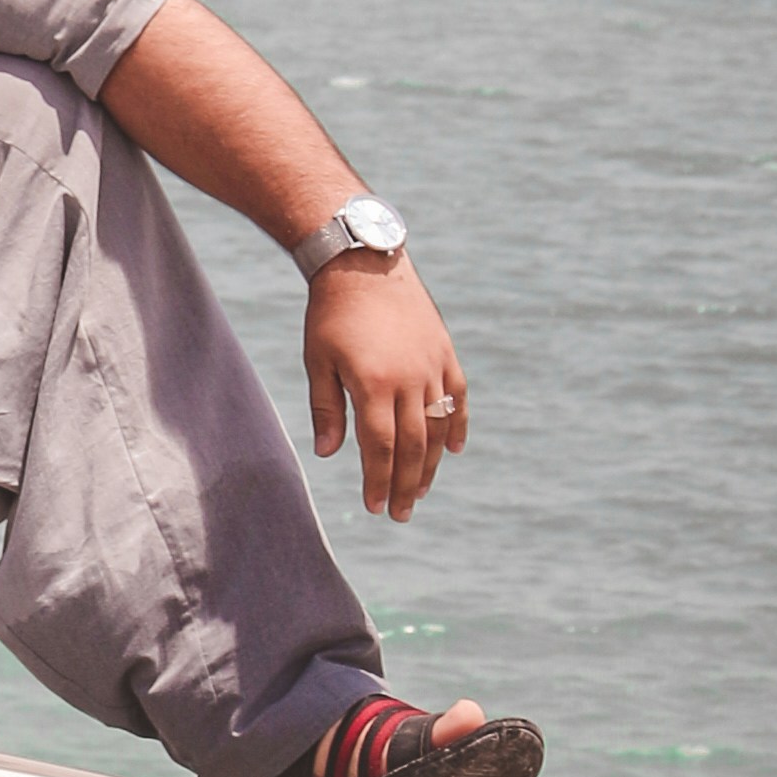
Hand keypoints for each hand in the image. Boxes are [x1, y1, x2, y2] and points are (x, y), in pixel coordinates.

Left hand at [305, 253, 468, 520]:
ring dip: (431, 463)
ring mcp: (432, 365)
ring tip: (420, 490)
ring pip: (438, 426)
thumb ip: (326, 408)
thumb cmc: (331, 314)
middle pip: (413, 445)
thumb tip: (329, 454)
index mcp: (374, 383)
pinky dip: (457, 425)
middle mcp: (409, 379)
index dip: (379, 480)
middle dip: (406, 484)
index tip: (375, 507)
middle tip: (400, 513)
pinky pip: (457, 396)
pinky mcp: (444, 352)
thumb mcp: (318, 360)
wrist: (363, 262)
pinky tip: (453, 450)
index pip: (381, 447)